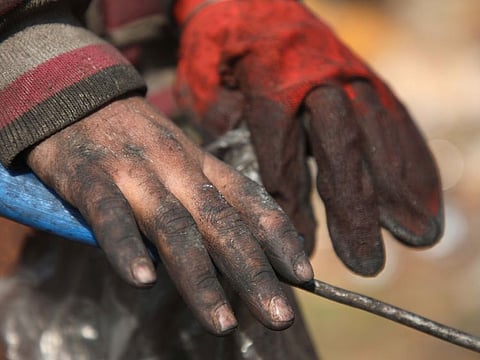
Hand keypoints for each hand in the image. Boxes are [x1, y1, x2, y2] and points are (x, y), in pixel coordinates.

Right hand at [26, 96, 312, 333]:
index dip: (279, 237)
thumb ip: (205, 197)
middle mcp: (176, 167)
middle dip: (253, 273)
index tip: (304, 275)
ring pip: (174, 226)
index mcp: (201, 164)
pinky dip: (126, 247)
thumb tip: (238, 243)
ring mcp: (134, 171)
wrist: (76, 95)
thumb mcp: (179, 160)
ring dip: (200, 277)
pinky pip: (110, 215)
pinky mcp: (89, 176)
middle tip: (280, 317)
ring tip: (222, 323)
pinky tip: (143, 280)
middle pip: (221, 223)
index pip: (249, 200)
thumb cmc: (136, 139)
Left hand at [175, 0, 443, 274]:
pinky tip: (424, 194)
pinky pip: (396, 120)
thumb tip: (249, 176)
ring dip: (400, 191)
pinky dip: (413, 159)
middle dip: (356, 209)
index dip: (292, 202)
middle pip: (342, 150)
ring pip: (380, 138)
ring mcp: (349, 75)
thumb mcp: (203, 81)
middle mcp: (318, 79)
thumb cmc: (220, 44)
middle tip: (367, 261)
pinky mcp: (365, 77)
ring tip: (416, 236)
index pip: (283, 151)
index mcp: (271, 80)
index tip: (298, 245)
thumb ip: (223, 126)